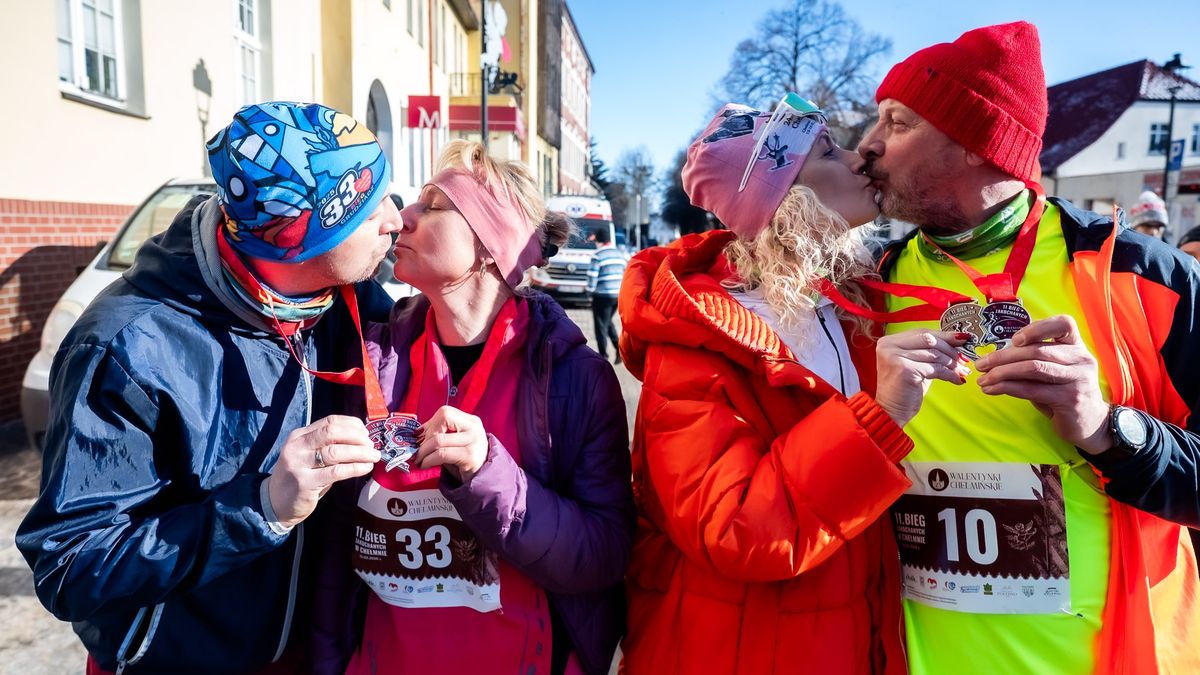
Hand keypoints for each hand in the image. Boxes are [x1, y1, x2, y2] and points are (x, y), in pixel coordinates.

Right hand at [266, 415, 380, 528]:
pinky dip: (355, 468)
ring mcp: (298, 464)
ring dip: (360, 453)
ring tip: (374, 457)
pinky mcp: (304, 482)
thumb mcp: (309, 456)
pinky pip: (335, 472)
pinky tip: (365, 468)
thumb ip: (329, 446)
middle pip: (332, 432)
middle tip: (371, 446)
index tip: (366, 433)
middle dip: (357, 437)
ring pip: (336, 451)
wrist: (274, 503)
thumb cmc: (300, 478)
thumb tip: (362, 439)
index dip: (352, 425)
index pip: (330, 421)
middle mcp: (297, 446)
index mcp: (299, 435)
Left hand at [414, 406, 488, 480]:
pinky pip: (442, 454)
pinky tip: (425, 464)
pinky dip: (428, 459)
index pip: (445, 412)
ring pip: (439, 439)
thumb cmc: (464, 459)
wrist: (482, 478)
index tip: (419, 437)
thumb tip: (417, 433)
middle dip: (426, 435)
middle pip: (443, 419)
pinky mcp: (470, 456)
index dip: (429, 424)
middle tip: (418, 449)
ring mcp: (474, 441)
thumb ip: (440, 433)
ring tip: (419, 459)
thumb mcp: (455, 442)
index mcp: (471, 421)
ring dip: (423, 451)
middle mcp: (474, 428)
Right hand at [875, 329, 970, 426]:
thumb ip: (929, 351)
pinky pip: (935, 368)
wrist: (891, 411)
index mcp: (889, 341)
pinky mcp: (905, 370)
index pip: (922, 332)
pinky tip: (956, 379)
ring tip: (962, 371)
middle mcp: (889, 346)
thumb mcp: (915, 364)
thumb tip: (956, 340)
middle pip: (929, 339)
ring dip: (952, 363)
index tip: (962, 340)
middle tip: (964, 358)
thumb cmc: (904, 389)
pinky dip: (949, 374)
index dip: (945, 335)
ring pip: (934, 354)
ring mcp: (895, 357)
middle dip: (950, 349)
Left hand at [975, 314, 1111, 453]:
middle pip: (1037, 350)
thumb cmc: (1063, 391)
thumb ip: (1032, 359)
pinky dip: (1007, 388)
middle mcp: (1081, 359)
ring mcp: (1078, 379)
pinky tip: (992, 389)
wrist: (1089, 422)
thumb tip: (994, 357)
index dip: (1038, 328)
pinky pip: (1032, 389)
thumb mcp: (1052, 370)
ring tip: (983, 379)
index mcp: (1076, 346)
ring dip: (1001, 372)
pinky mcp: (1070, 399)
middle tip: (980, 364)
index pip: (1064, 323)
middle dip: (1003, 357)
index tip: (1014, 339)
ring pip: (1033, 368)